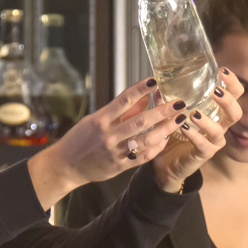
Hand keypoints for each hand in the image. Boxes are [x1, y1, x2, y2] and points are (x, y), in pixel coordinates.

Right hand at [27, 77, 187, 209]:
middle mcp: (108, 136)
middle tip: (180, 103)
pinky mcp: (120, 166)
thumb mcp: (95, 120)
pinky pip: (143, 156)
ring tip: (180, 119)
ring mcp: (115, 152)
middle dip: (162, 111)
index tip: (154, 81)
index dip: (140, 89)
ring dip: (166, 129)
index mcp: (100, 120)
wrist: (66, 166)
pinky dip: (157, 146)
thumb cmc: (81, 139)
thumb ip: (120, 111)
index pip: (124, 100)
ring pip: (146, 139)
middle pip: (140, 120)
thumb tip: (144, 98)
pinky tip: (167, 137)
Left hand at [150, 68, 243, 192]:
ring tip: (194, 113)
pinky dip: (194, 136)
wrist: (167, 162)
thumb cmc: (174, 134)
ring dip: (207, 121)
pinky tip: (184, 128)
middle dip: (228, 101)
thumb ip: (168, 99)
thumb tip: (157, 83)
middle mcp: (220, 126)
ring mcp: (213, 142)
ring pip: (219, 131)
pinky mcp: (204, 154)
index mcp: (217, 112)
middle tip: (214, 91)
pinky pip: (203, 145)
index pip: (235, 95)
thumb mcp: (172, 112)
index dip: (233, 83)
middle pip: (236, 113)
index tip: (222, 71)